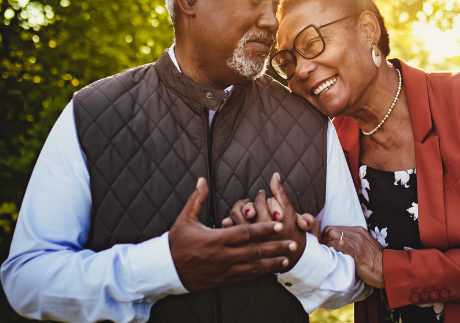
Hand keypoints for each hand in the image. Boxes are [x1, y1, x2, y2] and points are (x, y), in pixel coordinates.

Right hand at [169, 178, 298, 290]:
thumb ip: (196, 199)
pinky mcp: (223, 280)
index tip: (278, 223)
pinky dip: (259, 274)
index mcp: (216, 239)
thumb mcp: (185, 218)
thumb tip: (202, 179)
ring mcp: (224, 270)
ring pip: (253, 267)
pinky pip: (245, 277)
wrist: (165, 270)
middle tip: (293, 243)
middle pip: (255, 251)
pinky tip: (270, 270)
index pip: (245, 233)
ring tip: (287, 258)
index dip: (263, 228)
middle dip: (276, 247)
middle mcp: (223, 256)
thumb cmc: (176, 242)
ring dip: (271, 262)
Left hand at [220, 173, 307, 270]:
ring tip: (245, 211)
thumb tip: (274, 175)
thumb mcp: (290, 212)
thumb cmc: (292, 232)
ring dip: (238, 210)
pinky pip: (229, 230)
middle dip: (248, 203)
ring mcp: (249, 240)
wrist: (291, 257)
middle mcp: (259, 232)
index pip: (259, 201)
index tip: (262, 194)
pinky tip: (232, 221)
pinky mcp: (241, 247)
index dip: (261, 196)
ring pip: (235, 218)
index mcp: (272, 223)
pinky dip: (229, 223)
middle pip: (245, 209)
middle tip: (253, 204)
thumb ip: (281, 193)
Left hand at [322, 225, 385, 288]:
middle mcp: (356, 233)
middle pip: (331, 229)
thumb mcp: (366, 245)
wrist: (387, 269)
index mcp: (359, 230)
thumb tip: (342, 243)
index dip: (328, 235)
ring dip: (326, 243)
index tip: (327, 243)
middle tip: (325, 248)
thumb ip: (355, 241)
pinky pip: (336, 244)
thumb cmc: (376, 261)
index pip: (336, 227)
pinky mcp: (354, 251)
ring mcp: (355, 241)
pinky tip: (333, 255)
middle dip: (324, 238)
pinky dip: (331, 248)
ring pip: (331, 234)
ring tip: (328, 252)